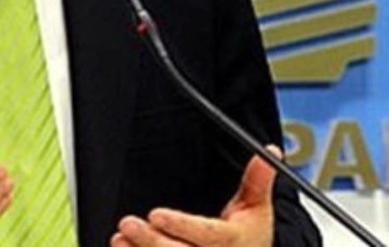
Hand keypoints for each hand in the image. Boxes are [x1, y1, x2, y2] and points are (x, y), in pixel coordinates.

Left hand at [110, 146, 279, 246]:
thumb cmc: (250, 237)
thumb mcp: (258, 207)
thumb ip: (258, 179)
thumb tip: (268, 151)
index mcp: (233, 242)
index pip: (206, 234)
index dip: (180, 225)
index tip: (156, 214)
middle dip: (151, 241)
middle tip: (128, 224)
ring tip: (120, 238)